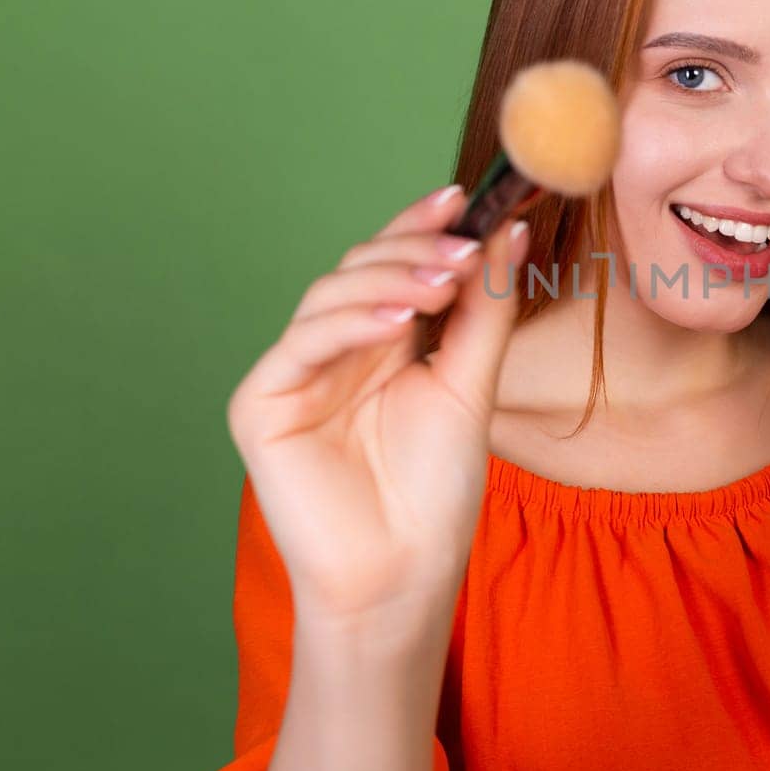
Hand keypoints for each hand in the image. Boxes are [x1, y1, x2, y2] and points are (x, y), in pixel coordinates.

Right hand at [225, 185, 526, 624]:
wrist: (403, 574)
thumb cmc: (434, 492)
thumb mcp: (472, 386)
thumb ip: (484, 310)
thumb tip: (507, 231)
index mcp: (381, 343)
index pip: (395, 265)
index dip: (421, 226)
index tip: (464, 196)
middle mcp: (334, 349)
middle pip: (360, 268)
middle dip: (414, 250)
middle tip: (464, 246)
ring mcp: (295, 374)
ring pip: (330, 295)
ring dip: (390, 280)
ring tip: (444, 282)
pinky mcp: (261, 403)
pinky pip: (303, 343)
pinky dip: (351, 322)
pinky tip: (397, 321)